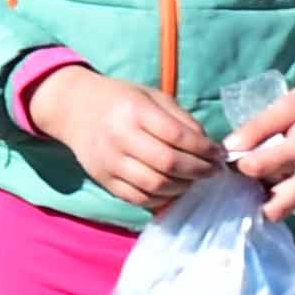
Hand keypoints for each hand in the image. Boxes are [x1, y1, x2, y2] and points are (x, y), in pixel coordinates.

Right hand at [35, 63, 221, 212]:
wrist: (74, 109)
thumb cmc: (121, 100)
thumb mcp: (152, 97)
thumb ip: (182, 120)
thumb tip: (209, 149)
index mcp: (134, 111)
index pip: (177, 136)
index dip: (205, 149)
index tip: (220, 154)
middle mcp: (120, 137)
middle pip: (168, 163)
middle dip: (199, 171)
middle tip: (213, 171)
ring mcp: (110, 161)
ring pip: (155, 185)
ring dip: (183, 187)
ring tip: (193, 180)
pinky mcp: (104, 180)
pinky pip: (138, 198)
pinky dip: (161, 198)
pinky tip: (172, 188)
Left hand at [227, 74, 294, 218]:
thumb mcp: (286, 105)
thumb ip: (257, 127)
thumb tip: (229, 148)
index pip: (256, 169)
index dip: (238, 162)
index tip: (236, 151)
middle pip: (273, 208)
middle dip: (253, 195)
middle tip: (246, 173)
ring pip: (281, 209)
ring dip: (266, 196)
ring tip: (262, 169)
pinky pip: (292, 205)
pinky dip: (279, 195)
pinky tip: (276, 173)